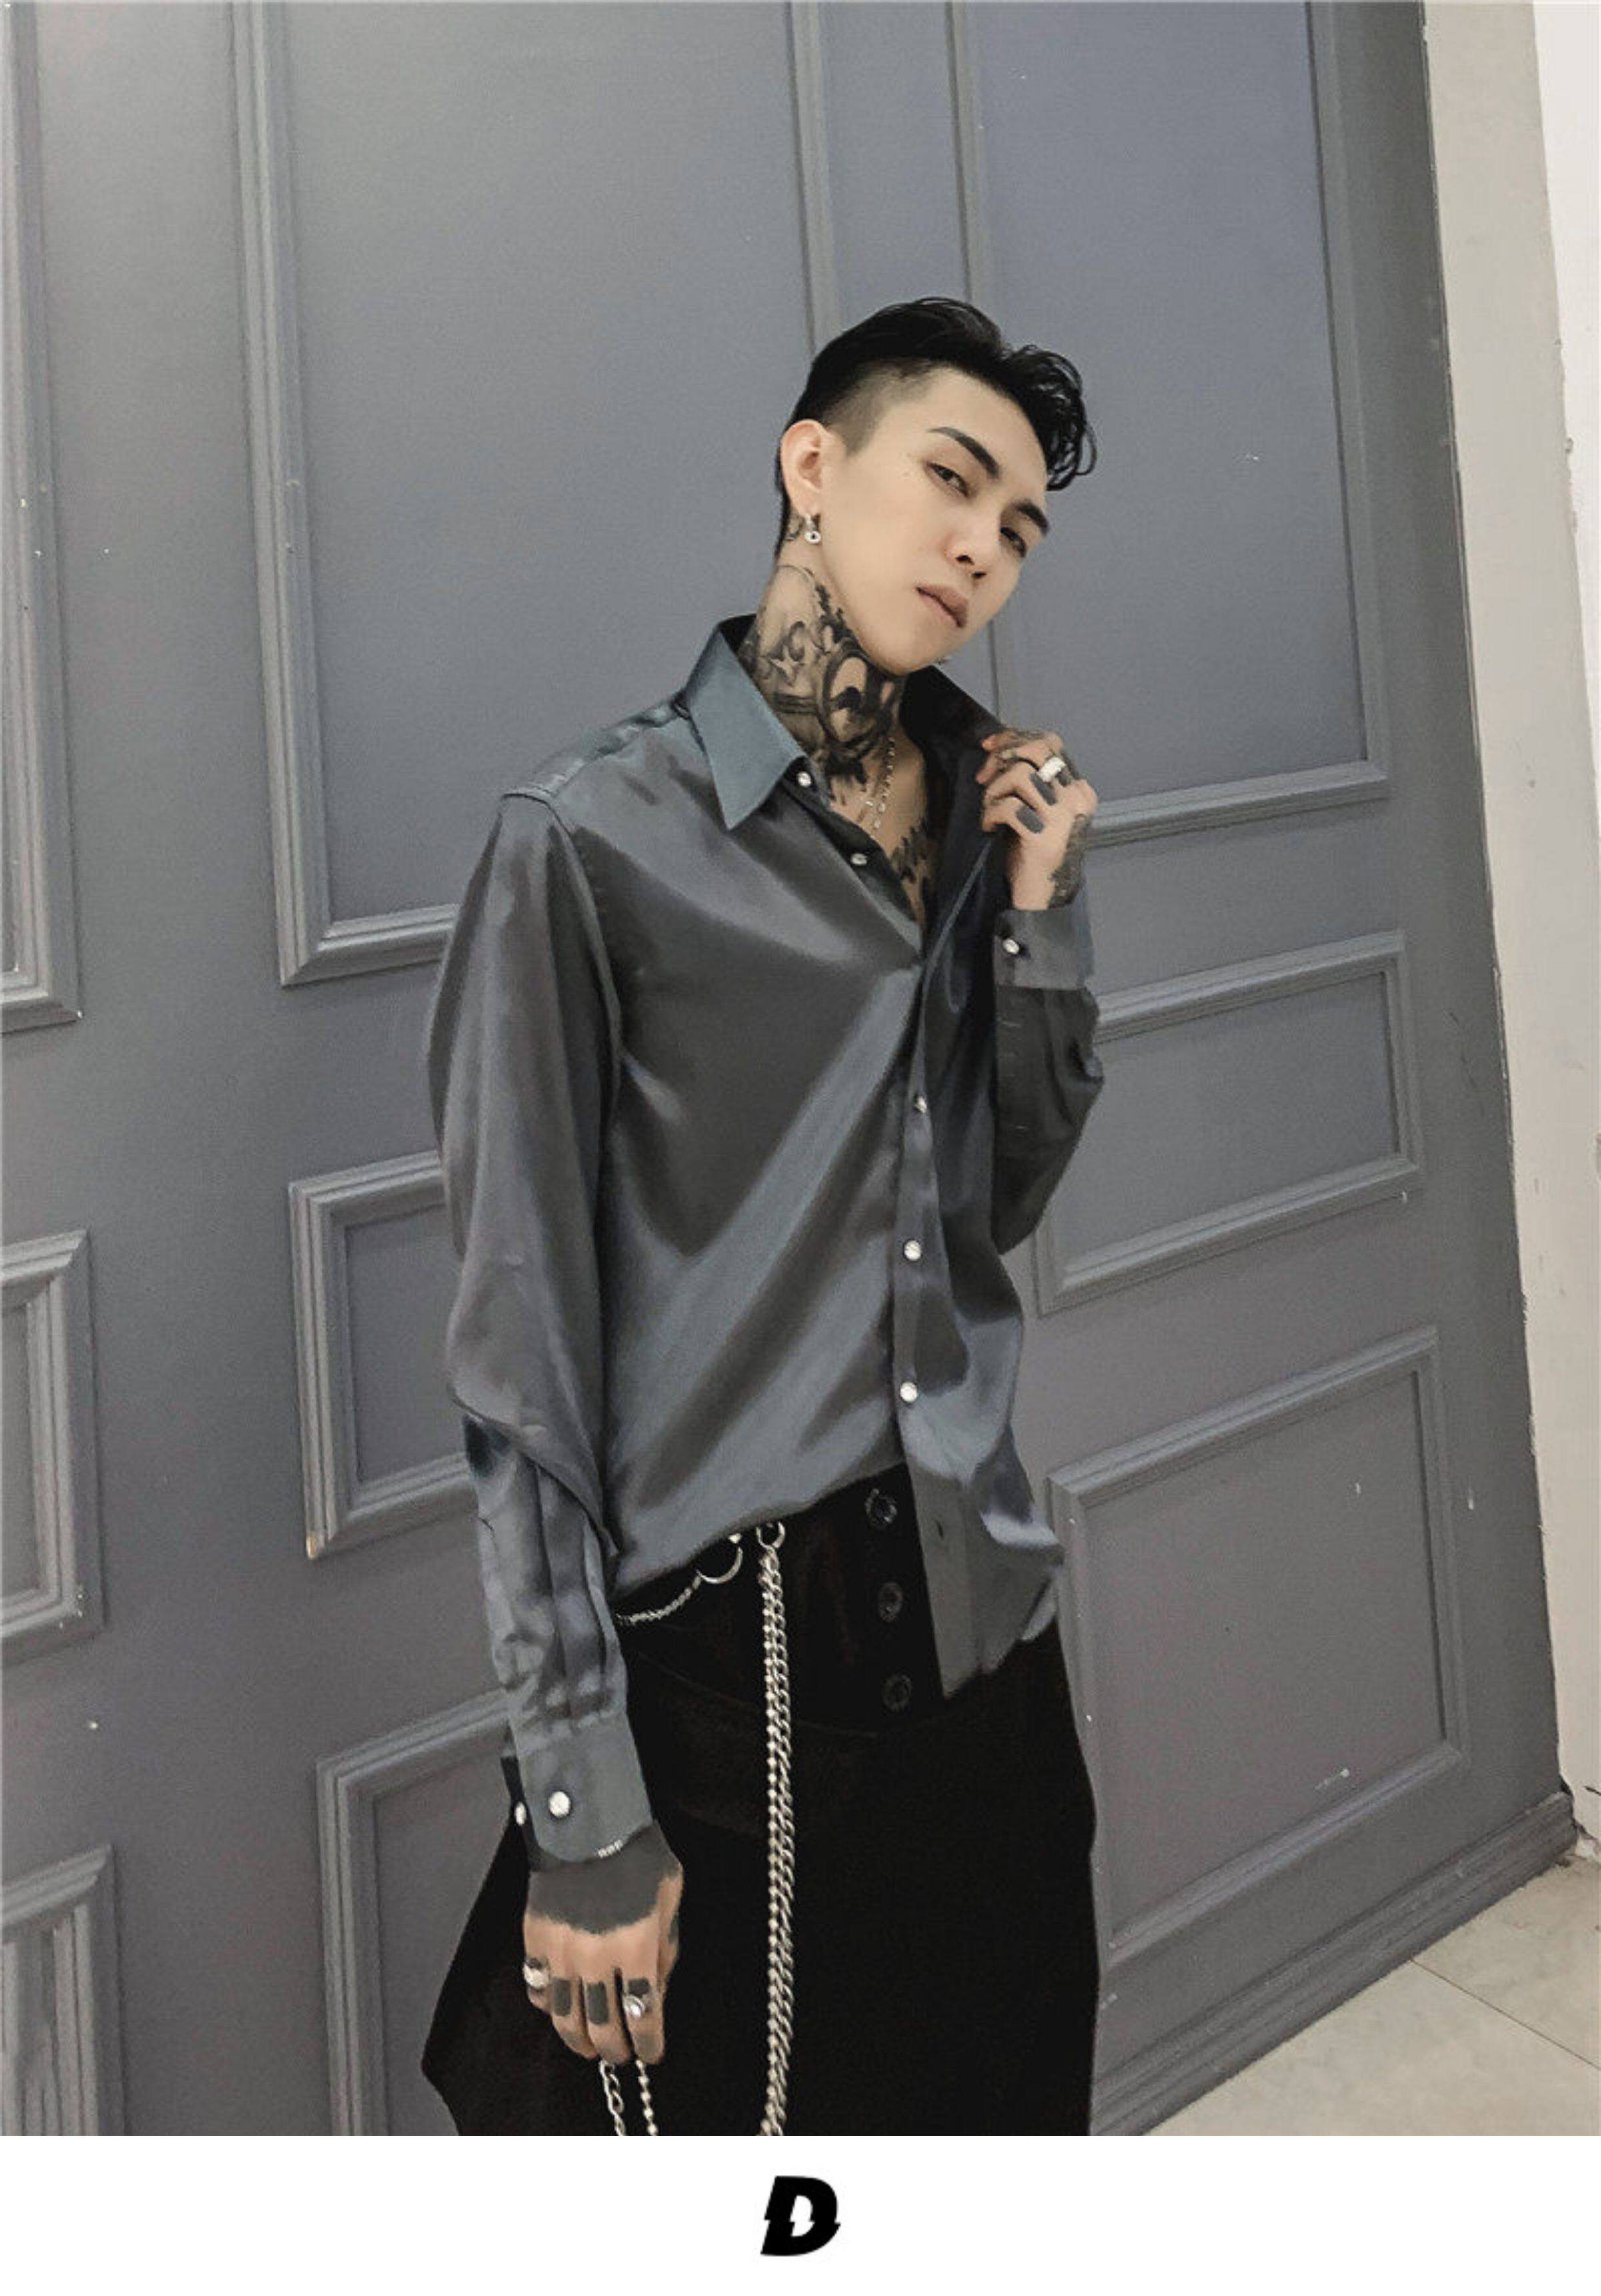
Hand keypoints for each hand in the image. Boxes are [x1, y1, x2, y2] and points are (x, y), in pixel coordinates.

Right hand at [521, 1821, 682, 2067]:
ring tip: (588, 2046)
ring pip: (566, 2018)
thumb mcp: (670, 1894)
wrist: (588, 1817)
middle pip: (604, 2027)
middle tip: (621, 2054)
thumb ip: (666, 1946)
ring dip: (579, 2040)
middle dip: (616, 2049)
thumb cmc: (638, 1850)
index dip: (650, 2043)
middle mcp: (597, 1958)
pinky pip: (538, 1988)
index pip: (645, 2016)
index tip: (652, 2053)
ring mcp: (562, 1951)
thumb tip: (658, 1987)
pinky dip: (548, 2005)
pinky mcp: (535, 1938)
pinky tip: (558, 2007)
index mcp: (637, 1947)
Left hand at [975, 725, 1096, 908]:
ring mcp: (1063, 819)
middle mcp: (1076, 799)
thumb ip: (1029, 779)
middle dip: (1004, 755)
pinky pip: (1009, 807)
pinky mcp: (1044, 838)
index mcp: (1078, 789)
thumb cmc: (1030, 851)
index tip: (990, 747)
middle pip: (1039, 750)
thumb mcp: (1036, 808)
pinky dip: (991, 814)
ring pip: (1021, 775)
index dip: (1015, 738)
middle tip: (985, 777)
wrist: (1039, 897)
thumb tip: (999, 747)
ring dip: (994, 790)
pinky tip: (990, 828)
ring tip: (989, 810)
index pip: (1049, 743)